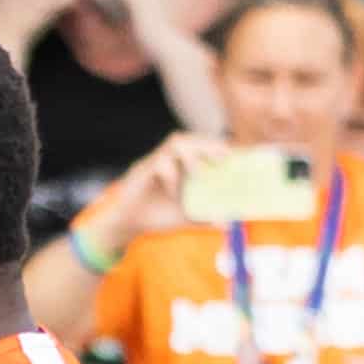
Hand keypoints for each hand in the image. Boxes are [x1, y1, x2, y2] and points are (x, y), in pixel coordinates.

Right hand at [90, 129, 230, 251]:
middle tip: (224, 156)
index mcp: (184, 165)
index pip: (203, 146)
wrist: (128, 225)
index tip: (235, 153)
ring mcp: (157, 161)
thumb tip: (228, 223)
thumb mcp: (185, 218)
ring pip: (176, 141)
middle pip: (193, 138)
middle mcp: (171, 158)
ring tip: (199, 173)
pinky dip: (170, 176)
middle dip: (210, 144)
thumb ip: (205, 218)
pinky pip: (159, 162)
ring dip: (191, 154)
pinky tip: (173, 193)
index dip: (219, 145)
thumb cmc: (156, 216)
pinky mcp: (143, 169)